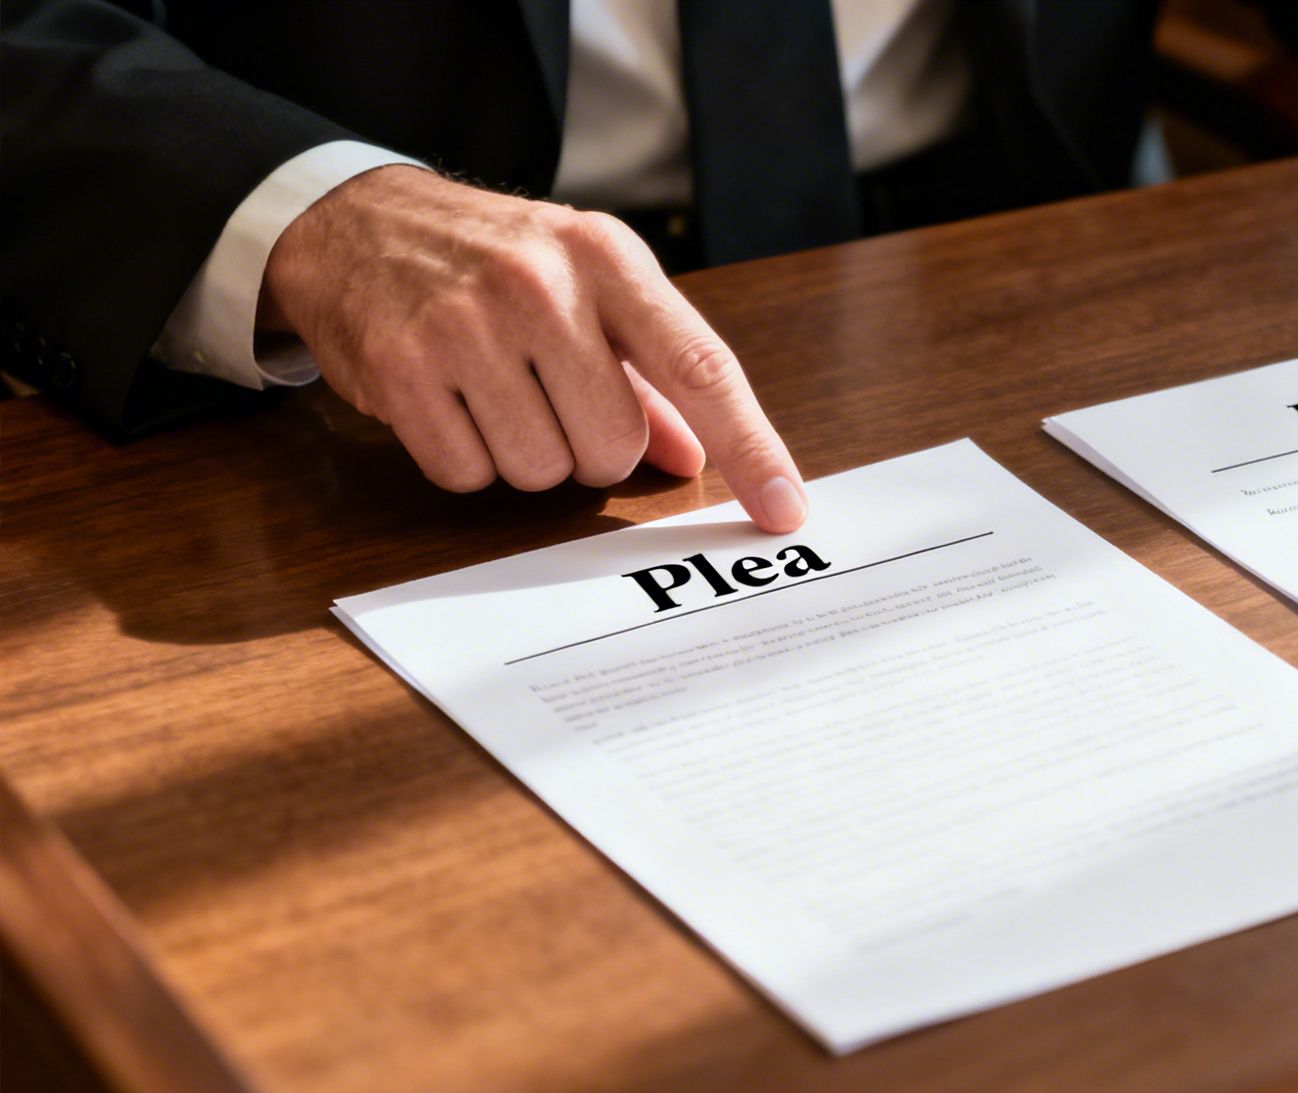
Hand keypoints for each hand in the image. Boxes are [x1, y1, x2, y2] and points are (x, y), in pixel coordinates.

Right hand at [258, 165, 807, 530]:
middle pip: (614, 445)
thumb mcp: (588, 286)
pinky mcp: (403, 369)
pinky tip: (449, 401)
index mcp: (608, 259)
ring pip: (542, 470)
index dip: (752, 448)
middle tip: (553, 398)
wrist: (357, 221)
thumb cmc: (493, 260)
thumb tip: (697, 455)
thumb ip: (652, 374)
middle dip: (593, 449)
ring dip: (527, 455)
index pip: (701, 368)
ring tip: (496, 391)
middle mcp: (542, 286)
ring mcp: (466, 326)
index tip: (784, 508)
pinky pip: (468, 474)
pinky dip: (466, 458)